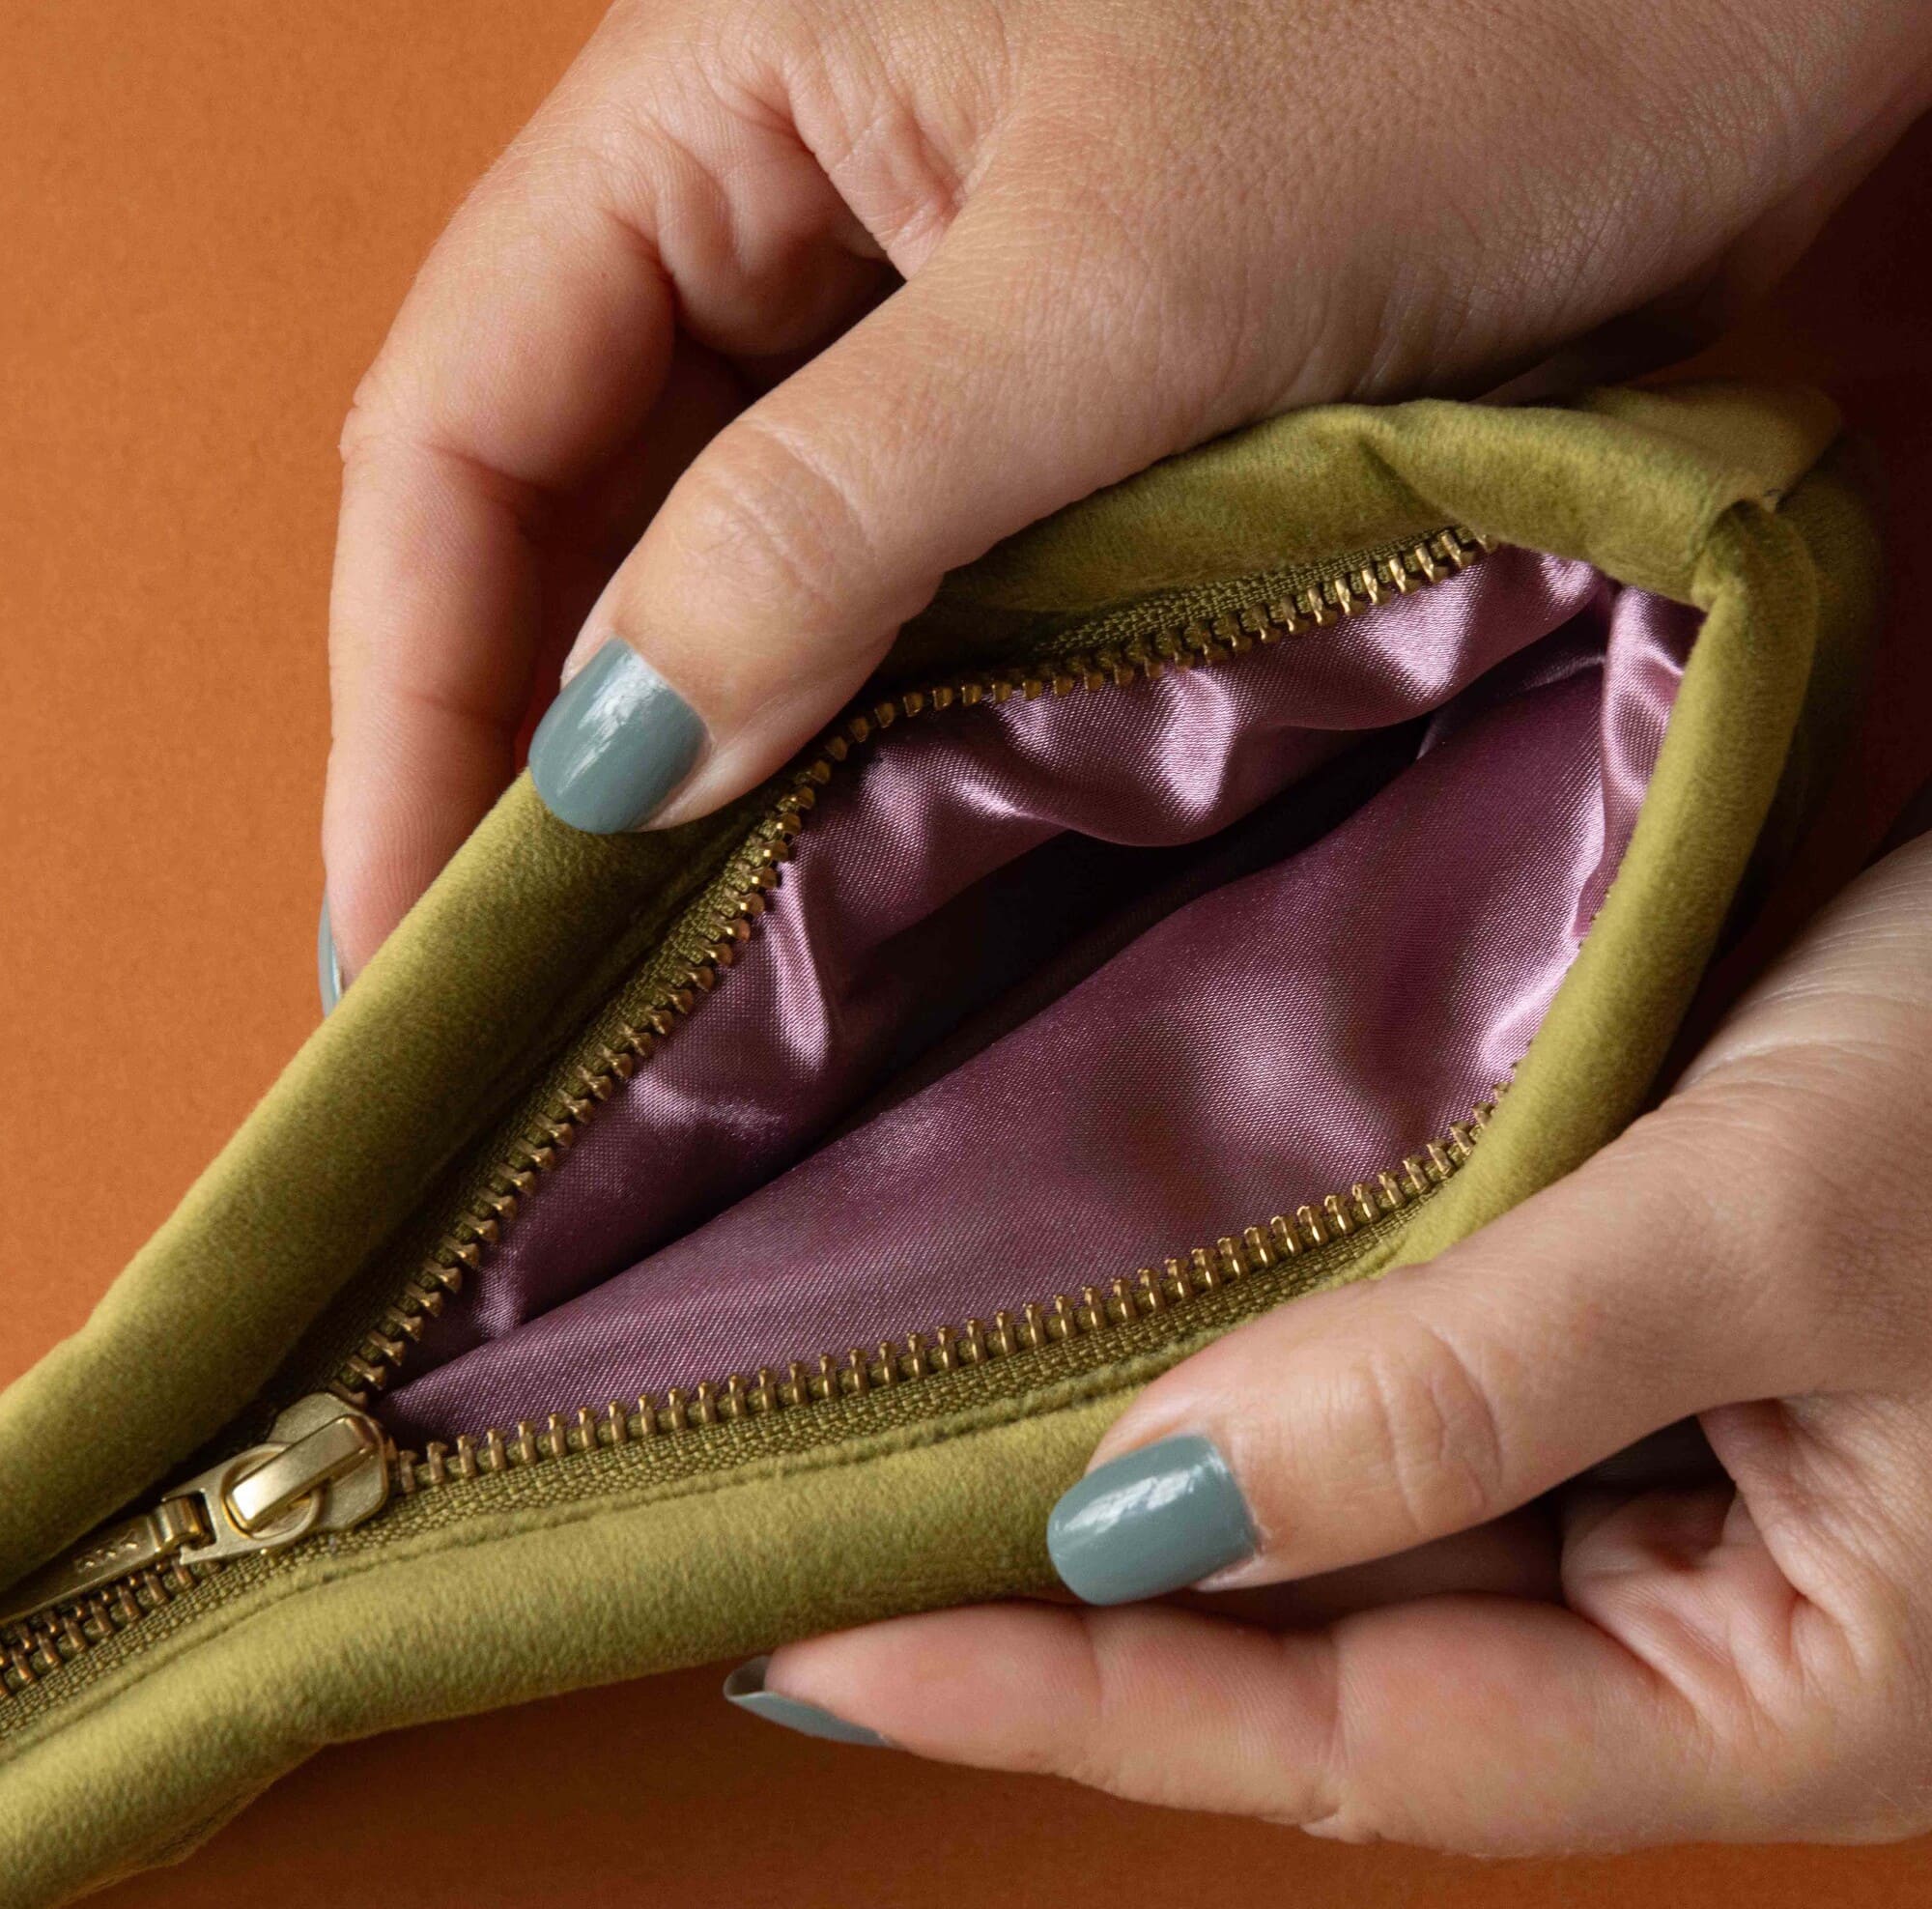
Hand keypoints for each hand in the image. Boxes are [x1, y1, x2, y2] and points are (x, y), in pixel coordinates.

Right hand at [322, 0, 1931, 985]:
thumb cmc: (1480, 36)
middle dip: (522, 759)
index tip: (404, 942)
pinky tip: (818, 881)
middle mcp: (784, 209)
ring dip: (679, 770)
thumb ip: (840, 509)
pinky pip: (882, 600)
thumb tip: (617, 756)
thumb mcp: (1122, 283)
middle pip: (562, 516)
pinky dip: (836, 742)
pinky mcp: (1052, 419)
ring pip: (719, 574)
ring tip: (628, 998)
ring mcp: (919, 322)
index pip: (459, 427)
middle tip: (503, 1018)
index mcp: (720, 100)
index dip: (410, 697)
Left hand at [741, 830, 1931, 1848]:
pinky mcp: (1623, 1358)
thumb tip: (1154, 1512)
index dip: (1075, 1703)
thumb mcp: (1773, 1224)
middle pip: (1330, 1655)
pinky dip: (1255, 1386)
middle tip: (810, 1552)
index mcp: (1777, 1695)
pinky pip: (1402, 1405)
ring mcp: (1658, 1487)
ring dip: (1151, 1497)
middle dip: (1073, 1615)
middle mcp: (1699, 1622)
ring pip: (1352, 1532)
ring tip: (902, 1463)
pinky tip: (1113, 1349)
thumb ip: (1476, 1387)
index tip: (818, 1648)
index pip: (1355, 1739)